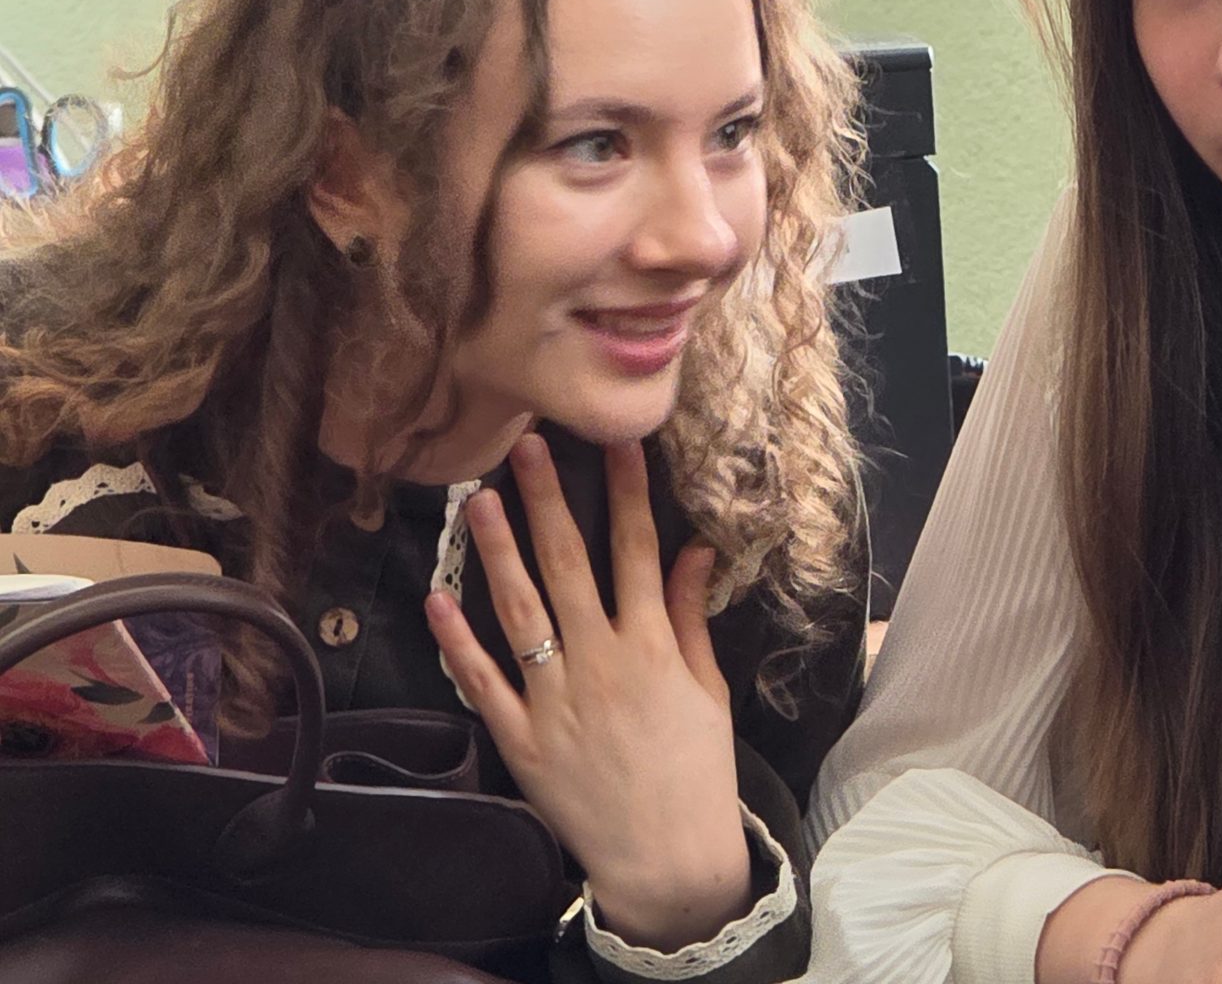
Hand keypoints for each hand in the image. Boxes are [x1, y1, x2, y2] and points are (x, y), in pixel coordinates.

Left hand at [425, 433, 748, 951]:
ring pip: (520, 611)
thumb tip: (694, 548)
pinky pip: (482, 684)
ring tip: (477, 499)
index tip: (615, 441)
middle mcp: (602, 663)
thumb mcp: (708, 688)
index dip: (625, 492)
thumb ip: (690, 616)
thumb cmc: (696, 770)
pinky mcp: (521, 740)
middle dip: (547, 501)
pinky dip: (456, 643)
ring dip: (497, 551)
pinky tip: (435, 598)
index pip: (636, 551)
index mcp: (652, 647)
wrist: (667, 858)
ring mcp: (556, 700)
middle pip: (569, 565)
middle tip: (525, 445)